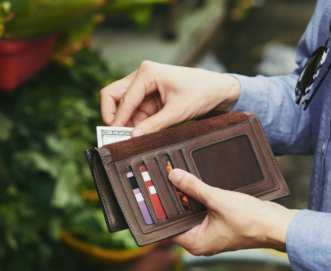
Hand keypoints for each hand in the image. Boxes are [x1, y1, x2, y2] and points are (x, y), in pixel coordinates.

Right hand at [99, 61, 240, 136]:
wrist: (218, 90)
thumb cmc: (202, 93)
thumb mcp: (178, 112)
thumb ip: (154, 125)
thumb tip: (134, 136)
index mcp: (147, 73)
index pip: (122, 98)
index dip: (116, 120)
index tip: (115, 137)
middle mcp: (142, 76)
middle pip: (113, 96)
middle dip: (113, 117)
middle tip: (116, 136)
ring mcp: (144, 87)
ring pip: (122, 106)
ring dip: (126, 122)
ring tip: (133, 138)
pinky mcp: (149, 98)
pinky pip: (134, 112)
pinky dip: (135, 124)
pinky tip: (141, 133)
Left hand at [167, 169, 298, 254]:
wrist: (277, 225)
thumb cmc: (250, 221)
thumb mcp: (217, 199)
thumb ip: (194, 187)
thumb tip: (174, 176)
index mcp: (195, 243)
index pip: (167, 229)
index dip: (159, 212)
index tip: (150, 196)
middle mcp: (201, 241)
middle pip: (179, 219)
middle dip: (173, 201)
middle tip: (162, 182)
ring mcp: (211, 233)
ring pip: (192, 214)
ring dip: (188, 198)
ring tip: (177, 180)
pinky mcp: (221, 225)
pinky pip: (205, 211)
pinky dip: (200, 199)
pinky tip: (196, 184)